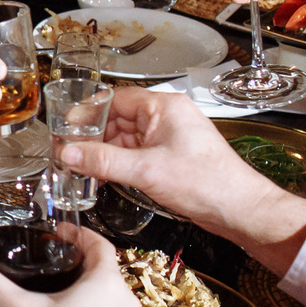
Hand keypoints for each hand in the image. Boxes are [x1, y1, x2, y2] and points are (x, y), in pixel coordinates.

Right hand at [55, 87, 305, 249]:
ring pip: (125, 139)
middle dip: (94, 136)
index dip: (89, 112)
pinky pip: (136, 154)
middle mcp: (166, 118)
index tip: (67, 127)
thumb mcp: (146, 170)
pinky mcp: (170, 157)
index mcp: (164, 107)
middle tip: (69, 152)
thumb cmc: (206, 182)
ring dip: (105, 152)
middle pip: (118, 119)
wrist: (238, 208)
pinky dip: (119, 163)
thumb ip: (104, 161)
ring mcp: (168, 138)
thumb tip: (70, 153)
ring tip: (81, 167)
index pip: (116, 99)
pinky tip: (103, 175)